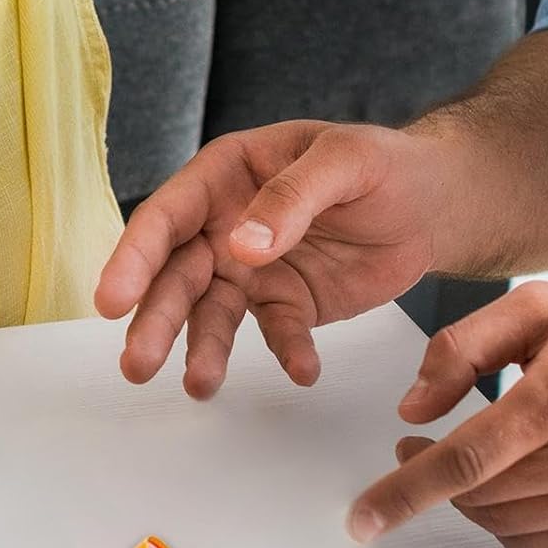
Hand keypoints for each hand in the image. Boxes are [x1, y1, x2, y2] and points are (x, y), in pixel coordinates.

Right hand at [95, 121, 442, 395]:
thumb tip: (241, 246)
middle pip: (175, 277)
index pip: (166, 217)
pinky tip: (303, 371)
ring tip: (201, 386)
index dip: (133, 258)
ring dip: (202, 351)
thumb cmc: (386, 163)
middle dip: (154, 321)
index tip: (112, 301)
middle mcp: (222, 226)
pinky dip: (287, 354)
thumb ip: (292, 198)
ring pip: (210, 315)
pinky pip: (275, 334)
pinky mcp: (283, 305)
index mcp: (224, 177)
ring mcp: (248, 271)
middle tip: (137, 365)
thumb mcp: (345, 160)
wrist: (435, 202)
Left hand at [348, 283, 547, 547]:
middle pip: (475, 496)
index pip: (465, 461)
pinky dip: (507, 520)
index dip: (404, 492)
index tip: (363, 517)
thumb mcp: (536, 308)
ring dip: (470, 497)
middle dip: (430, 477)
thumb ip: (460, 348)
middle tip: (420, 445)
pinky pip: (531, 546)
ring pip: (497, 525)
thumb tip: (413, 409)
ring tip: (484, 453)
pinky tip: (517, 480)